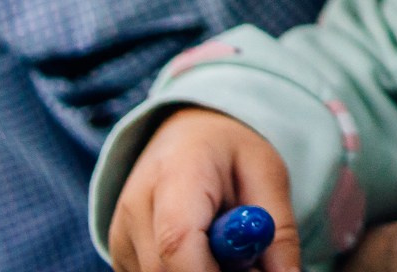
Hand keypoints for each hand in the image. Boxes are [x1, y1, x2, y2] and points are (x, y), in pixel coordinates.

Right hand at [109, 107, 301, 271]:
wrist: (184, 138)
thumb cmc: (228, 155)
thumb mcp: (268, 175)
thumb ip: (278, 231)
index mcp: (177, 173)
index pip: (179, 240)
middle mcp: (136, 207)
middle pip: (165, 271)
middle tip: (249, 265)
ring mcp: (120, 236)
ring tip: (222, 248)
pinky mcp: (118, 257)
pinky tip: (199, 253)